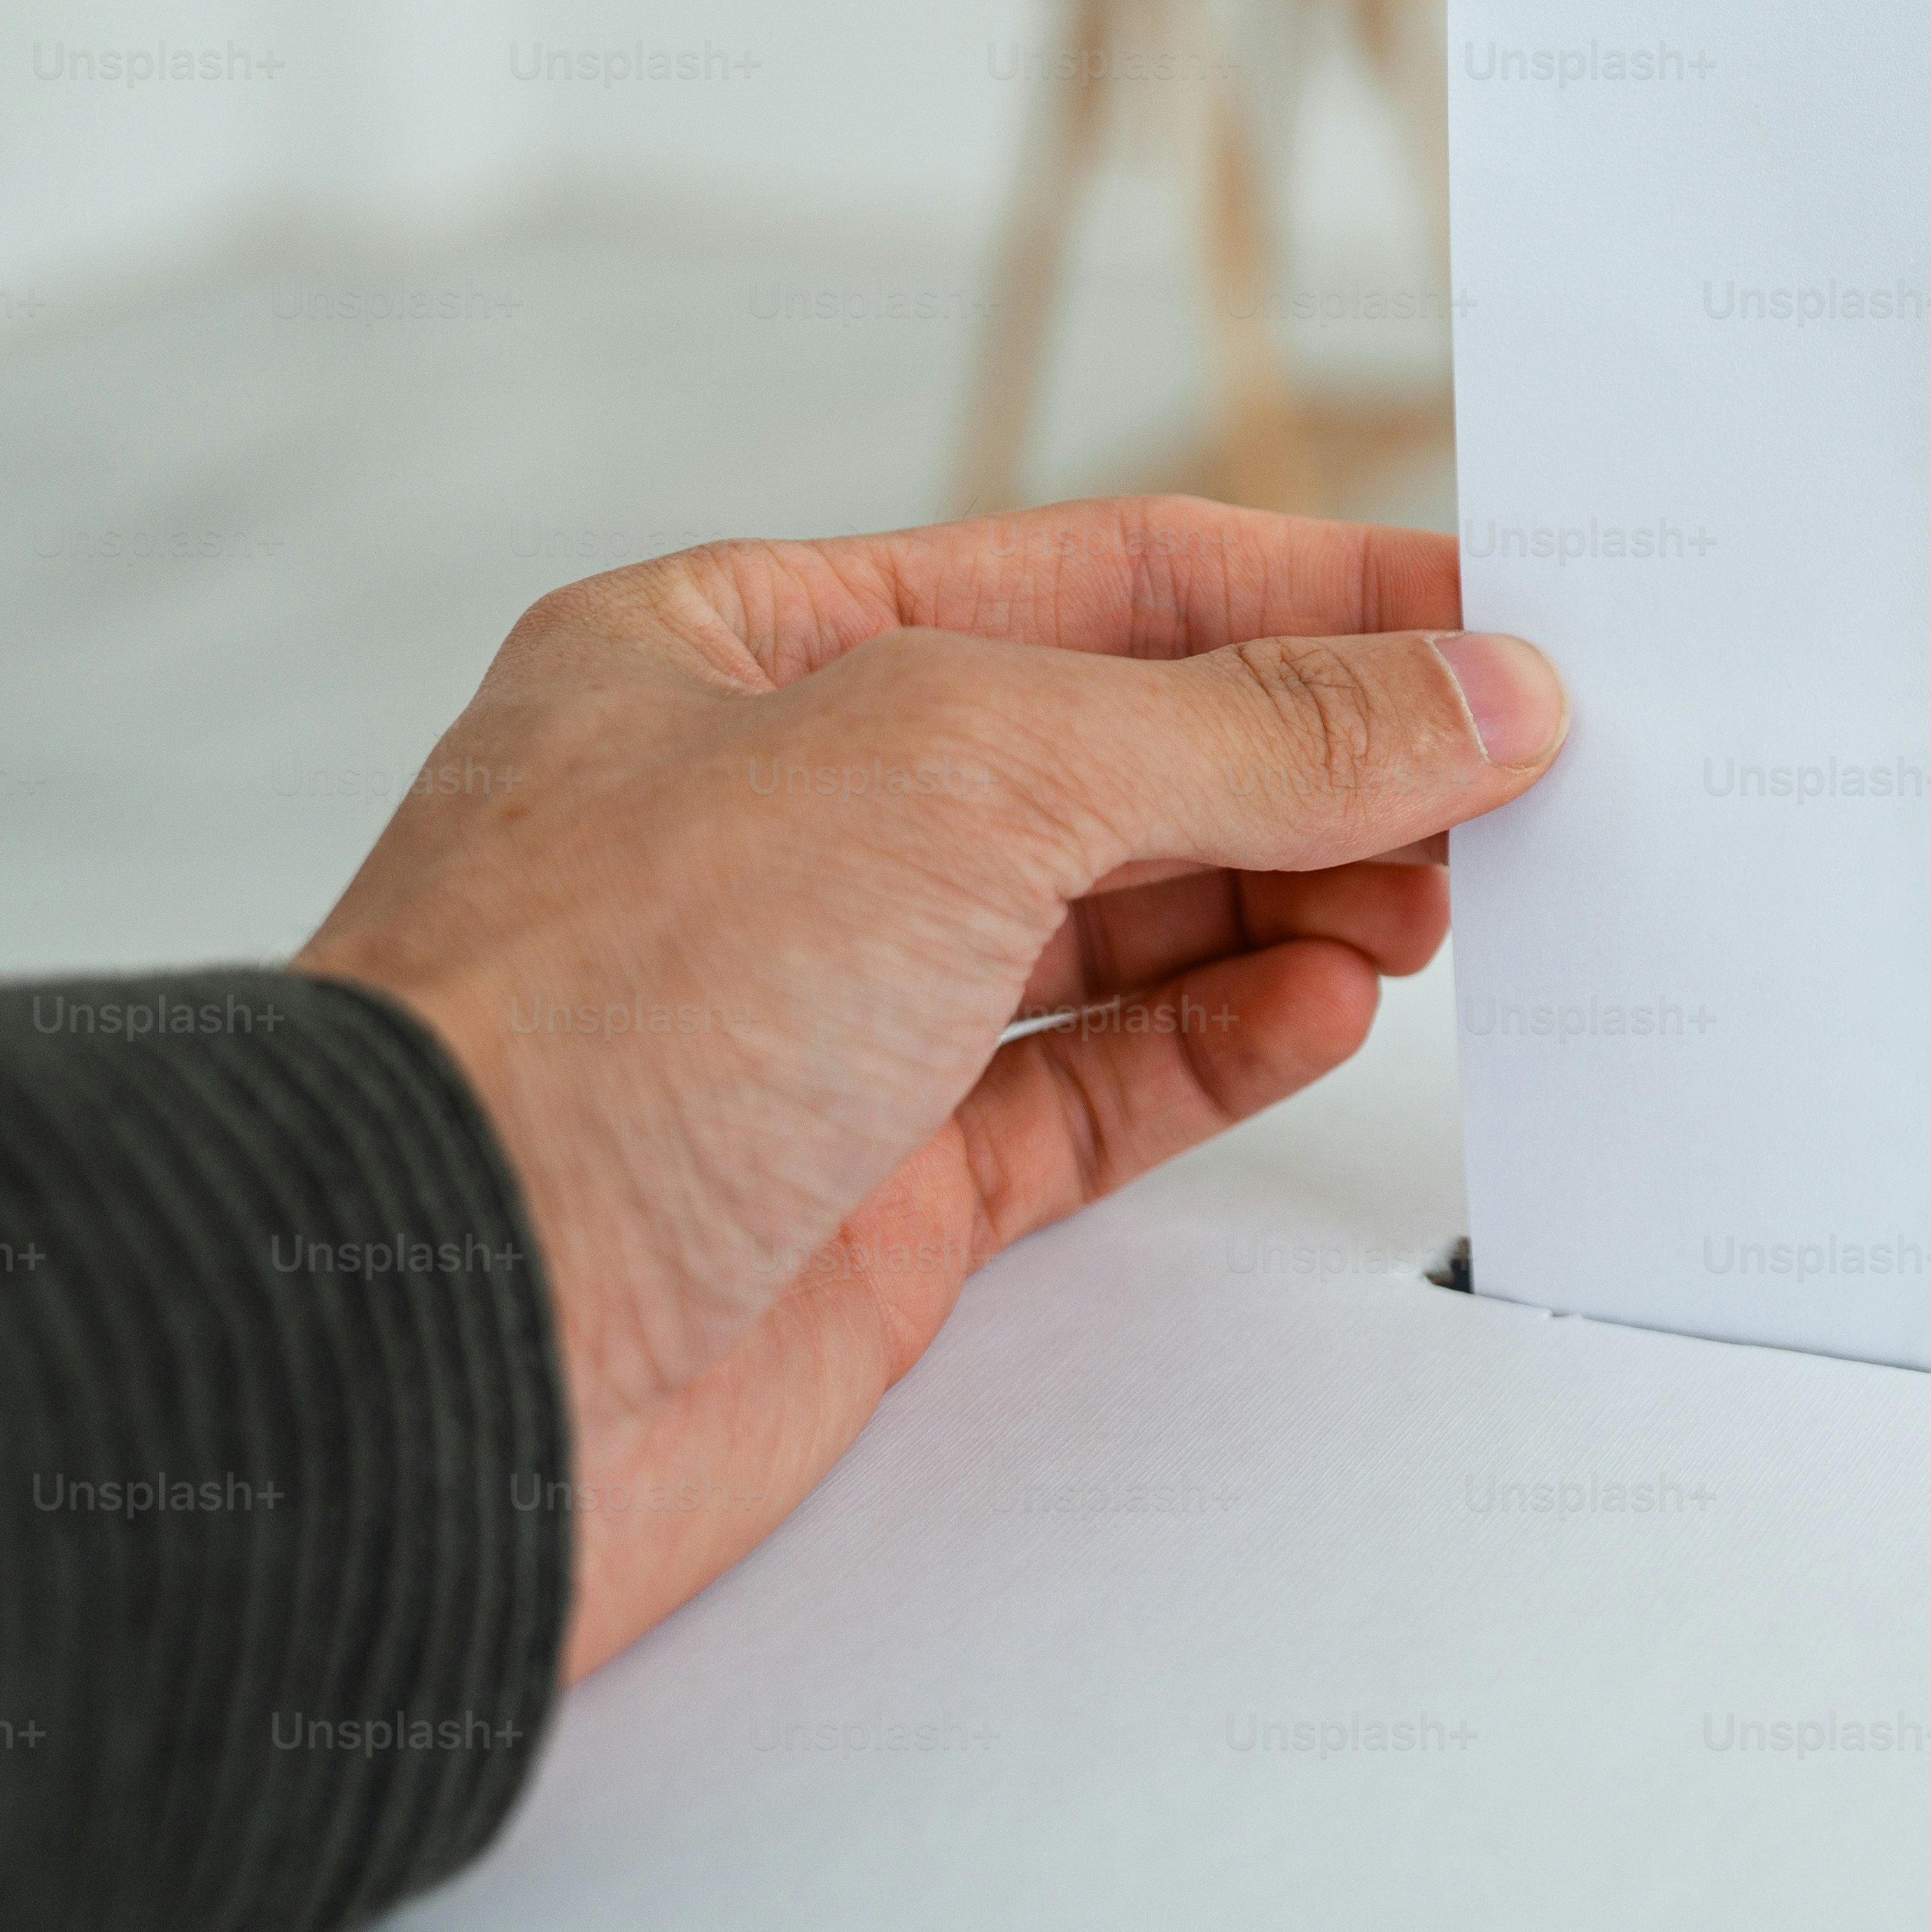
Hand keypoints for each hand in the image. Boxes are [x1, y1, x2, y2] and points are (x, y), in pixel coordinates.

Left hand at [295, 496, 1563, 1676]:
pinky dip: (1229, 1043)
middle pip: (1124, 751)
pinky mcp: (870, 1197)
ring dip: (1299, 897)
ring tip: (1441, 895)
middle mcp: (777, 818)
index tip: (1488, 615)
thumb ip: (1247, 731)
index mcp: (740, 650)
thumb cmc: (592, 1014)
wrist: (424, 1353)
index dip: (1307, 593)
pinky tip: (1334, 1003)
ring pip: (1125, 924)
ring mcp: (826, 1014)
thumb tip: (1472, 695)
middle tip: (1505, 775)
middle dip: (1321, 758)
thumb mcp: (967, 767)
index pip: (1095, 578)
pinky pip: (1095, 1090)